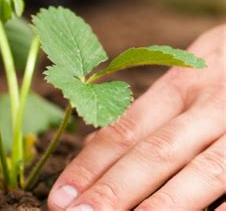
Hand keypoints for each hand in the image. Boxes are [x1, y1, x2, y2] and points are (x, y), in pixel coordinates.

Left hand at [48, 25, 224, 209]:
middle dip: (114, 189)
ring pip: (203, 171)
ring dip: (163, 205)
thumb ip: (143, 115)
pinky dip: (224, 207)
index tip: (60, 197)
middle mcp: (208, 106)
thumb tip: (92, 147)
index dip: (90, 166)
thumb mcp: (182, 80)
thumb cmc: (220, 72)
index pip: (124, 131)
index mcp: (177, 88)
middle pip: (155, 152)